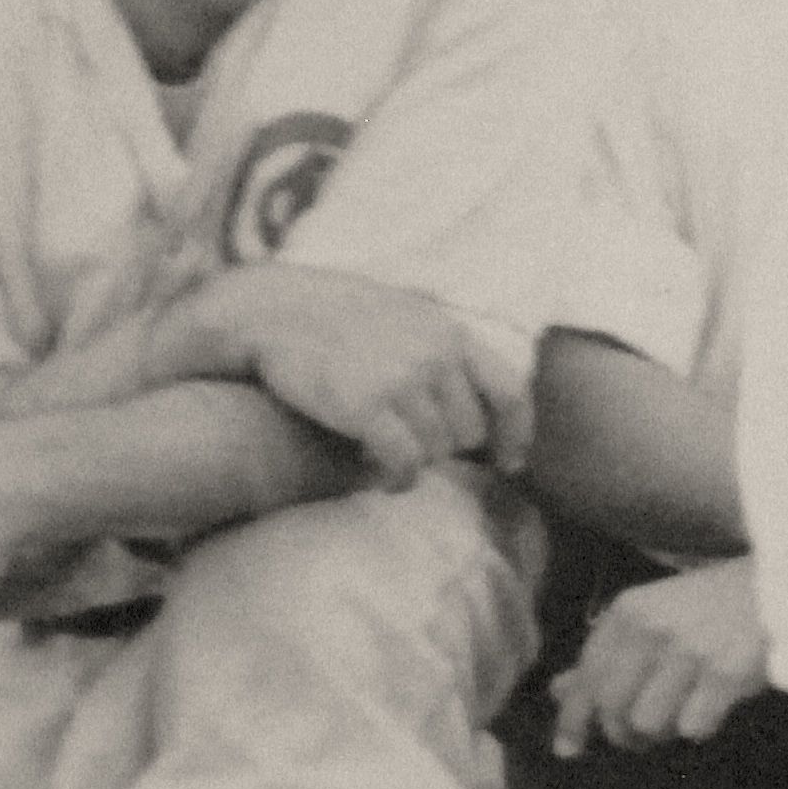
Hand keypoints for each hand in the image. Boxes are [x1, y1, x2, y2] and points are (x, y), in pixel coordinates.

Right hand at [243, 296, 503, 486]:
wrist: (272, 310)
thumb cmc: (335, 316)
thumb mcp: (405, 314)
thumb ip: (441, 347)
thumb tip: (470, 393)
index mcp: (450, 333)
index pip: (509, 391)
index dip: (515, 433)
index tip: (510, 461)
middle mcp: (436, 357)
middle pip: (468, 431)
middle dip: (446, 446)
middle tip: (413, 445)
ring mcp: (402, 381)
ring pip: (436, 451)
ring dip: (415, 460)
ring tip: (387, 451)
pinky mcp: (366, 407)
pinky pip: (405, 463)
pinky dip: (398, 478)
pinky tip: (384, 477)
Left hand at [553, 555, 770, 755]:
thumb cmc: (717, 603)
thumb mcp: (657, 616)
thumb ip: (608, 654)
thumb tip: (558, 691)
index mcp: (629, 612)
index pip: (586, 678)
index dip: (572, 720)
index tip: (568, 749)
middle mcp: (652, 630)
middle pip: (611, 710)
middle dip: (622, 732)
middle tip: (640, 735)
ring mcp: (689, 651)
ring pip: (647, 724)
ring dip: (662, 730)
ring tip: (680, 715)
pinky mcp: (725, 674)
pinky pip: (692, 727)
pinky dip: (700, 726)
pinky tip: (714, 707)